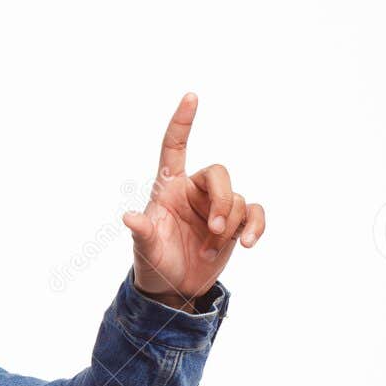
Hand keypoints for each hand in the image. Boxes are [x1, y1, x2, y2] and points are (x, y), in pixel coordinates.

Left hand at [121, 93, 265, 308]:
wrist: (173, 289)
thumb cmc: (153, 263)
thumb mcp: (145, 249)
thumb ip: (142, 232)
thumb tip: (129, 217)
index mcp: (168, 188)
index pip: (175, 148)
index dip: (182, 123)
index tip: (191, 96)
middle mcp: (193, 192)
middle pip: (219, 174)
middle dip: (221, 200)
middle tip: (215, 229)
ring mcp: (215, 207)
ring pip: (236, 198)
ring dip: (230, 226)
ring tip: (210, 250)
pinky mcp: (234, 224)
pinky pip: (254, 212)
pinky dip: (256, 226)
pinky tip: (249, 243)